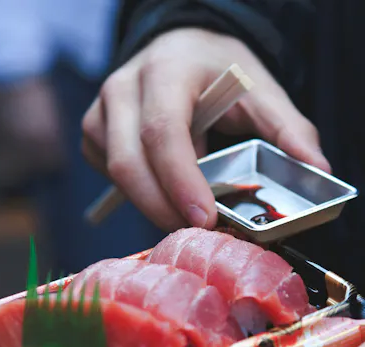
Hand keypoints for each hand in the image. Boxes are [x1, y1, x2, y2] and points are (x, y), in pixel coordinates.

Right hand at [82, 28, 330, 230]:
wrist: (179, 49)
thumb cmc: (217, 70)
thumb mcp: (259, 90)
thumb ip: (288, 128)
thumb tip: (315, 168)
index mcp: (166, 71)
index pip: (163, 133)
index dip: (181, 182)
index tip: (206, 219)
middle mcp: (123, 88)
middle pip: (128, 164)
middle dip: (162, 208)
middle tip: (198, 233)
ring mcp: (101, 111)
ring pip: (116, 175)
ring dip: (151, 204)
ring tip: (187, 213)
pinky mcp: (94, 132)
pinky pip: (108, 175)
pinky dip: (137, 193)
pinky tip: (164, 189)